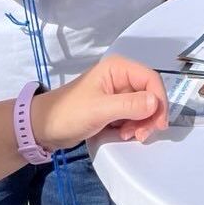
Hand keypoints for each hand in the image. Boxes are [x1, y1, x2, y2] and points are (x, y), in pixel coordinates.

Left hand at [32, 56, 167, 149]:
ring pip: (143, 106)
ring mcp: (118, 92)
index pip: (150, 79)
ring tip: (128, 136)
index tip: (159, 124)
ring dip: (141, 123)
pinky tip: (122, 134)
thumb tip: (156, 102)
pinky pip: (133, 115)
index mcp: (118, 68)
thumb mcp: (100, 110)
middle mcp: (121, 77)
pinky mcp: (114, 107)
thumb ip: (130, 105)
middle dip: (149, 115)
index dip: (159, 100)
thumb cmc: (69, 113)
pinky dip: (132, 126)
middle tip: (141, 135)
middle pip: (149, 93)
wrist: (43, 128)